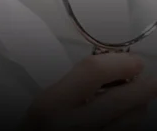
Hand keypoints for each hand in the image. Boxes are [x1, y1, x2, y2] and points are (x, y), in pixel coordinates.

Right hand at [19, 53, 156, 129]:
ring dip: (139, 107)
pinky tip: (128, 117)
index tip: (133, 61)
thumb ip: (71, 86)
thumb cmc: (40, 128)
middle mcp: (73, 123)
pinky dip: (131, 123)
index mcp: (53, 102)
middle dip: (143, 88)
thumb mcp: (45, 102)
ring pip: (130, 122)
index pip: (93, 72)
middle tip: (153, 80)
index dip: (119, 63)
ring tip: (138, 98)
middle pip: (119, 100)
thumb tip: (109, 69)